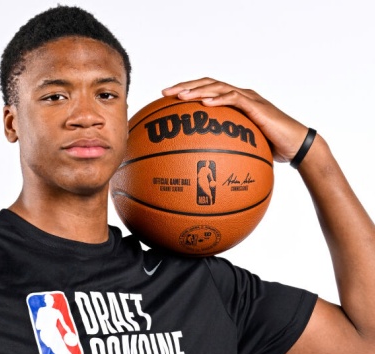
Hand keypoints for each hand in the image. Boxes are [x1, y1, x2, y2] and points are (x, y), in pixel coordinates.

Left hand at [162, 77, 307, 162]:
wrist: (297, 147)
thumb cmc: (270, 149)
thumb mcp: (241, 147)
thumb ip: (223, 147)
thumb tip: (200, 163)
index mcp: (235, 102)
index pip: (207, 90)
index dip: (187, 91)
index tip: (166, 98)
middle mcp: (241, 96)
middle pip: (208, 83)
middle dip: (185, 86)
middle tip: (164, 93)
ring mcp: (249, 99)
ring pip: (218, 87)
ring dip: (197, 90)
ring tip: (180, 95)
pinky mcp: (257, 107)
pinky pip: (235, 99)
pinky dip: (218, 99)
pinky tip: (204, 104)